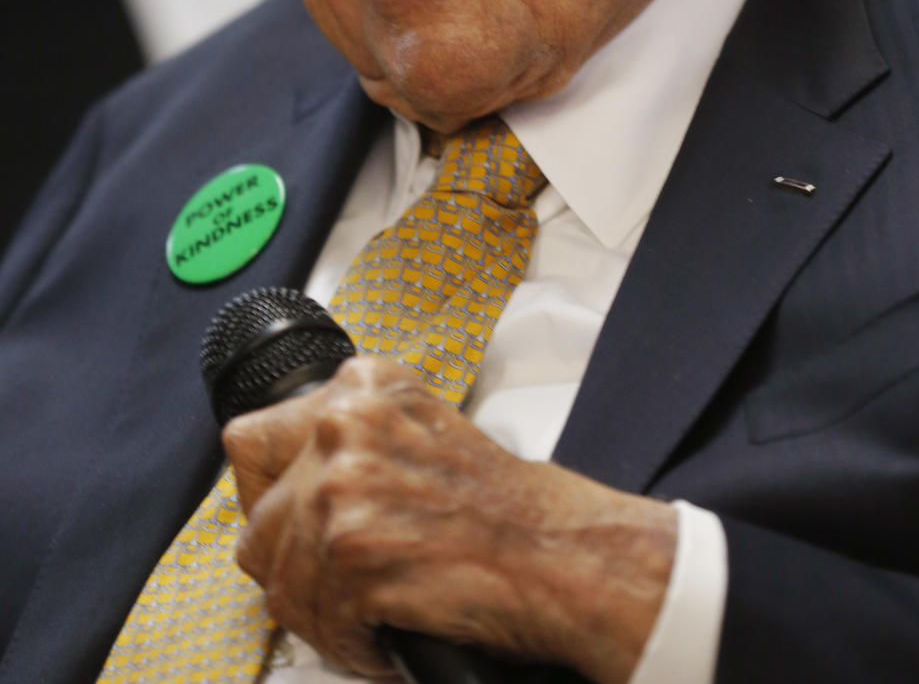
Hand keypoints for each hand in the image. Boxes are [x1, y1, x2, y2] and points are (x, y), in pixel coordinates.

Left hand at [223, 355, 676, 681]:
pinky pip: (317, 622)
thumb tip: (276, 481)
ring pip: (281, 583)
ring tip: (373, 617)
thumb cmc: (497, 504)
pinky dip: (351, 645)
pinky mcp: (354, 552)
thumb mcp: (416, 429)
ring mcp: (345, 486)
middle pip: (259, 525)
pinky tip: (387, 633)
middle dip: (297, 570)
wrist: (556, 551)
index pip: (250, 440)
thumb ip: (349, 439)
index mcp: (359, 386)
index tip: (290, 525)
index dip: (267, 497)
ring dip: (325, 617)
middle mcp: (344, 424)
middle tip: (346, 587)